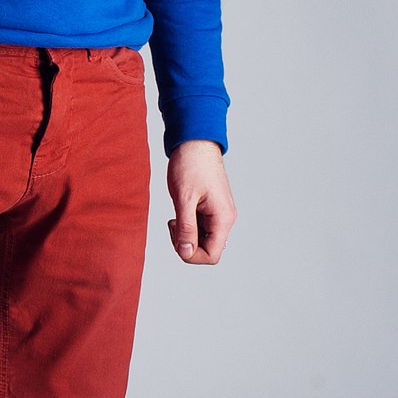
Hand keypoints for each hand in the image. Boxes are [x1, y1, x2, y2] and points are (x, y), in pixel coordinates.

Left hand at [165, 139, 235, 263]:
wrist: (195, 141)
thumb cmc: (191, 164)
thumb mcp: (184, 198)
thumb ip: (186, 228)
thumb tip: (186, 252)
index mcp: (222, 218)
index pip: (211, 255)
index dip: (191, 255)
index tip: (176, 236)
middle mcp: (225, 219)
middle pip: (208, 250)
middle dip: (187, 244)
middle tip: (173, 224)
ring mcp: (219, 214)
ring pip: (203, 240)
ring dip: (186, 235)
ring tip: (176, 215)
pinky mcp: (212, 209)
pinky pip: (201, 228)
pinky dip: (188, 225)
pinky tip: (180, 212)